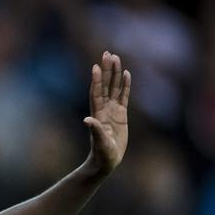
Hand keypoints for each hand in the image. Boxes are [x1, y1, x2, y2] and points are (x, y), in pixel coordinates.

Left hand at [83, 51, 130, 175]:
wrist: (106, 161)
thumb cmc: (102, 154)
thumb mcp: (100, 142)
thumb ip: (95, 130)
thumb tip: (87, 120)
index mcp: (98, 114)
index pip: (96, 93)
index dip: (96, 80)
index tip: (96, 66)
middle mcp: (104, 109)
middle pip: (105, 85)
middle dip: (106, 70)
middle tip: (107, 53)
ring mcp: (112, 111)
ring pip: (114, 88)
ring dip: (115, 73)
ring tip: (116, 57)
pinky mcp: (121, 115)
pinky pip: (124, 97)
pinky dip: (125, 85)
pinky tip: (127, 74)